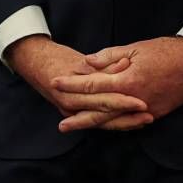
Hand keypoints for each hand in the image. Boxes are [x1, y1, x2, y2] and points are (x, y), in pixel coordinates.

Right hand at [7, 35, 150, 130]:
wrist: (33, 63)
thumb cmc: (58, 59)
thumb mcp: (80, 61)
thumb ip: (104, 65)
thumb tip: (125, 64)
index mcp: (73, 90)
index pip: (103, 98)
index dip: (123, 101)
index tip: (142, 101)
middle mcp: (71, 104)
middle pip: (104, 114)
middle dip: (127, 117)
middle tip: (149, 115)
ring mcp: (71, 112)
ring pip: (102, 122)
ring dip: (124, 123)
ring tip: (144, 122)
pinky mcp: (73, 114)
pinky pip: (96, 121)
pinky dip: (114, 123)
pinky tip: (130, 124)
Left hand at [52, 36, 182, 131]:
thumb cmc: (166, 51)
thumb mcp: (135, 48)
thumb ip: (109, 57)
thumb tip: (87, 63)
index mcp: (127, 81)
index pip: (93, 85)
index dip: (72, 84)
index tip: (56, 83)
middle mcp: (134, 100)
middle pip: (99, 111)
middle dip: (78, 115)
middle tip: (60, 122)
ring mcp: (145, 110)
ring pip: (113, 121)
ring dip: (92, 125)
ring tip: (74, 127)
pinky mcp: (155, 114)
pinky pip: (129, 123)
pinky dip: (113, 125)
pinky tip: (102, 126)